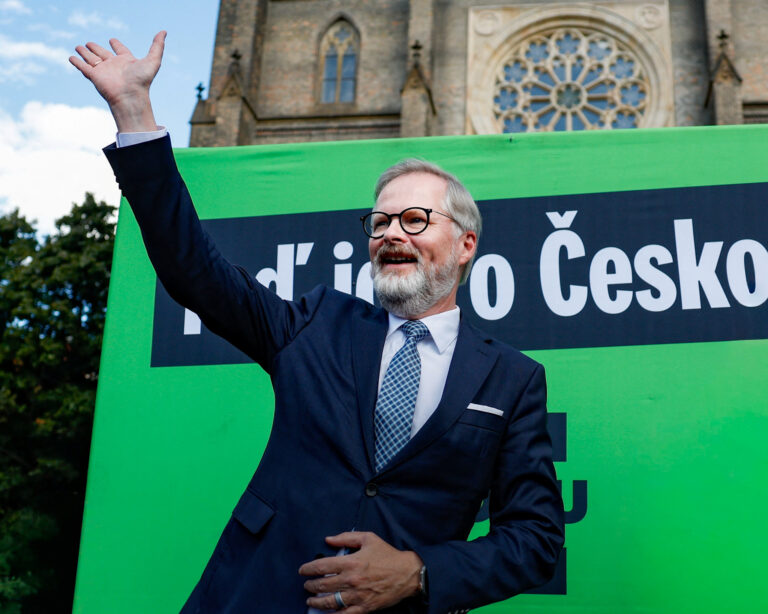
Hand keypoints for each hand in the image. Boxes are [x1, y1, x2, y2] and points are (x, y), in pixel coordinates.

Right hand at [69, 31, 165, 131]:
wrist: (130, 97)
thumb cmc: (142, 80)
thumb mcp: (153, 60)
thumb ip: (157, 46)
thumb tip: (164, 31)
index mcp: (127, 61)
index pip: (120, 50)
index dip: (116, 45)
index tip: (112, 40)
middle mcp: (114, 65)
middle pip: (102, 54)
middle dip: (95, 48)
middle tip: (89, 43)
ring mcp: (103, 71)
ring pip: (91, 59)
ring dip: (84, 53)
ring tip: (78, 47)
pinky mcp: (94, 76)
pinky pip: (83, 67)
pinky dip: (76, 62)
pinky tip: (71, 58)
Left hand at [299, 532, 421, 612]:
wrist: (407, 574)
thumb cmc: (388, 555)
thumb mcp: (368, 539)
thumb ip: (346, 537)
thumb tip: (328, 539)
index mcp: (351, 562)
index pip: (322, 566)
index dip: (308, 569)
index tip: (303, 570)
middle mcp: (352, 580)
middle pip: (323, 585)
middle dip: (310, 585)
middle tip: (306, 585)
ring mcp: (357, 596)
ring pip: (330, 602)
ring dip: (316, 602)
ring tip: (310, 601)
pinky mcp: (364, 607)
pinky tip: (326, 613)